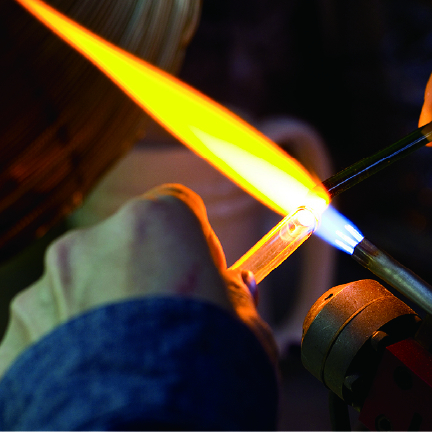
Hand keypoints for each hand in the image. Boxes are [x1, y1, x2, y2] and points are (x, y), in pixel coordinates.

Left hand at [0, 184, 275, 376]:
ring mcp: (45, 290)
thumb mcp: (248, 331)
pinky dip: (71, 354)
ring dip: (104, 315)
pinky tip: (99, 384)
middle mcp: (90, 243)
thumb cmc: (205, 378)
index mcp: (154, 223)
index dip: (195, 243)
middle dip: (144, 277)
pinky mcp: (16, 337)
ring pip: (82, 288)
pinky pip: (51, 334)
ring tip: (133, 366)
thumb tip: (236, 286)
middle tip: (171, 329)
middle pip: (125, 246)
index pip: (177, 207)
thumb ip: (237, 297)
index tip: (205, 278)